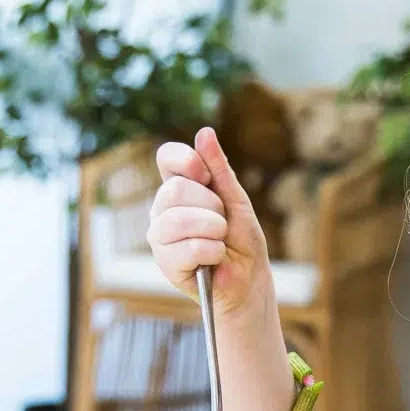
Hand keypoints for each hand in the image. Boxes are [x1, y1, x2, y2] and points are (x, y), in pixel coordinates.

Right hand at [149, 127, 271, 316]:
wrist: (249, 278)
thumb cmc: (241, 238)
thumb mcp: (235, 197)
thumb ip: (219, 168)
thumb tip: (204, 132)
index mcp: (178, 187)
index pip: (166, 157)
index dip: (187, 161)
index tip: (207, 176)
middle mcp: (163, 209)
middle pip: (175, 189)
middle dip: (211, 205)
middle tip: (222, 222)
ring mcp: (160, 236)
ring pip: (178, 219)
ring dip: (213, 229)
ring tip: (220, 240)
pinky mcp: (165, 263)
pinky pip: (189, 247)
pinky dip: (213, 251)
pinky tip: (215, 257)